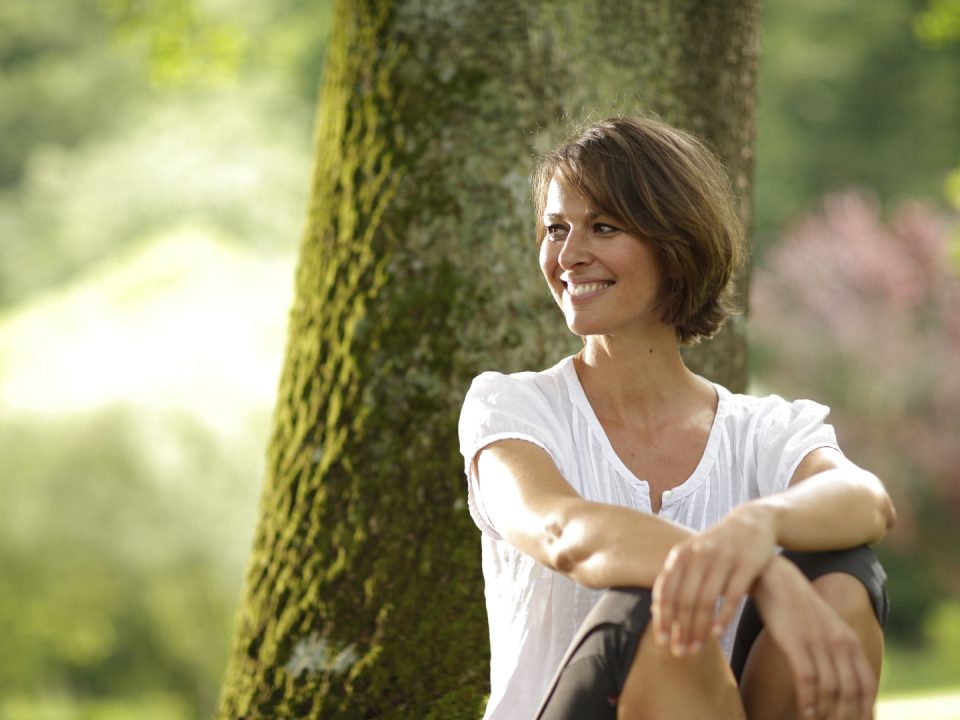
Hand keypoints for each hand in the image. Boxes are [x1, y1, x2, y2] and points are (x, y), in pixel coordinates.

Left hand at [651, 503, 776, 655]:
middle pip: (684, 599)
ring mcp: (722, 558)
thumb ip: (675, 579)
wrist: (752, 524)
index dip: (662, 618)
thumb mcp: (691, 556)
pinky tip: (716, 634)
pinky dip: (722, 618)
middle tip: (681, 652)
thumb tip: (656, 611)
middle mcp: (698, 554)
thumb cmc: (716, 548)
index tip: (661, 641)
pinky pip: (731, 597)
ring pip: (705, 601)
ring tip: (697, 648)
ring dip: (699, 629)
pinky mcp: (745, 564)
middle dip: (681, 630)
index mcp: (680, 554)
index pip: (665, 591)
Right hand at [753, 557, 876, 719]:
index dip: (866, 711)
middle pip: (850, 691)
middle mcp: (838, 641)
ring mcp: (816, 640)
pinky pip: (807, 679)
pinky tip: (804, 713)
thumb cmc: (795, 606)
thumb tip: (841, 681)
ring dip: (825, 713)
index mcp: (848, 639)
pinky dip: (808, 700)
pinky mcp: (794, 640)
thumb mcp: (824, 626)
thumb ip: (836, 649)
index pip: (867, 684)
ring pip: (830, 688)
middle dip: (844, 717)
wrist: (772, 576)